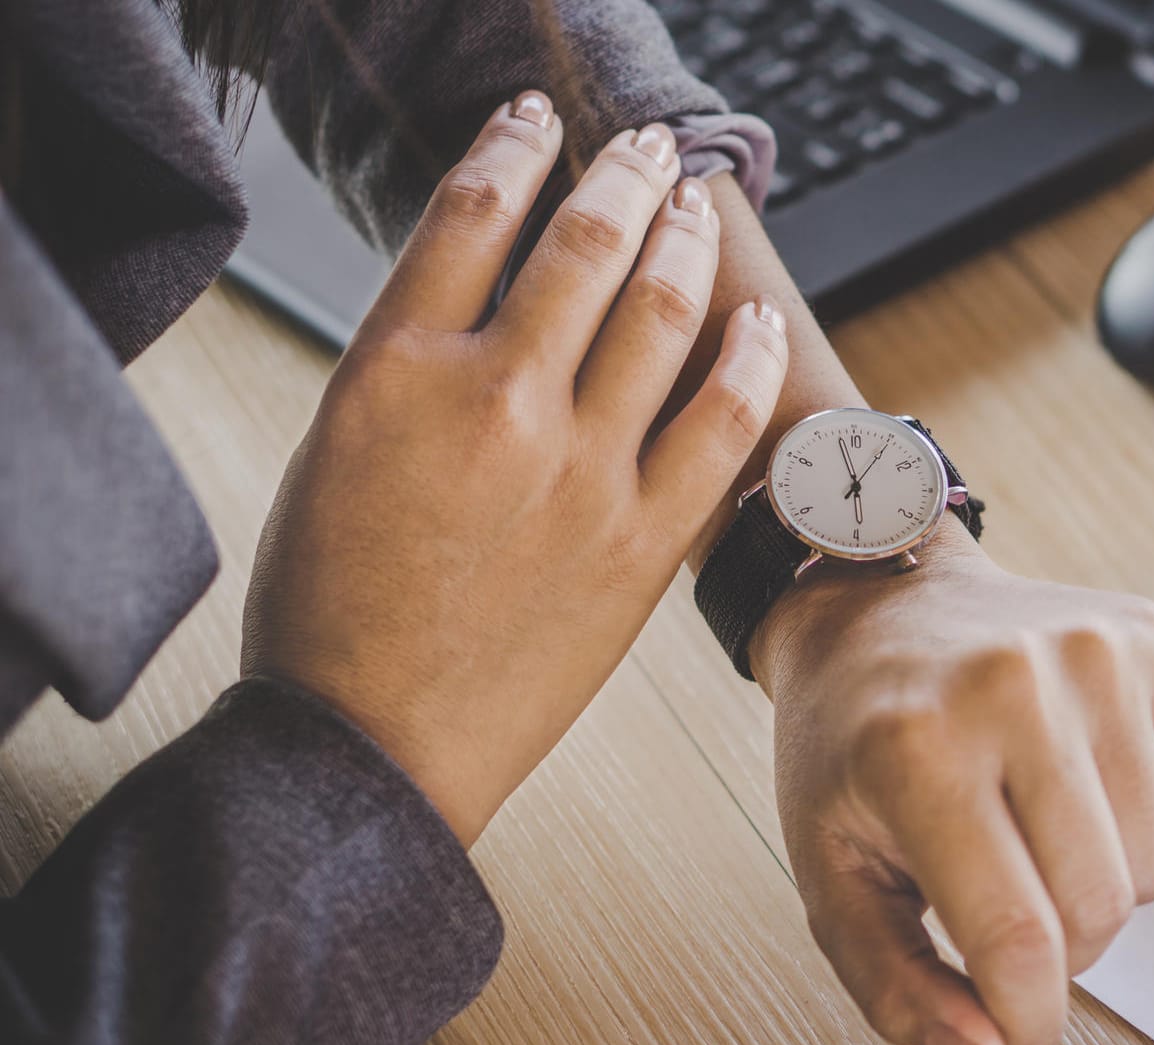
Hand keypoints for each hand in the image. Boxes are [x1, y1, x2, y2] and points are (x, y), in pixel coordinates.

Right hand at [241, 91, 789, 844]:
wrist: (369, 746)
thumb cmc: (331, 611)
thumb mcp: (331, 452)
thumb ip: (409, 364)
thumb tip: (488, 298)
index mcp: (394, 372)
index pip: (470, 213)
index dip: (512, 147)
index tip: (536, 123)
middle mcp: (495, 400)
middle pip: (581, 243)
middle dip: (618, 173)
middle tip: (637, 146)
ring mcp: (580, 469)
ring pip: (660, 311)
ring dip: (683, 238)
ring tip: (690, 203)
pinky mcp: (643, 539)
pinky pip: (721, 422)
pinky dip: (748, 359)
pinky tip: (756, 320)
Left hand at [757, 529, 1153, 1044]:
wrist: (879, 608)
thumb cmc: (852, 742)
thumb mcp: (832, 874)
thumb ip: (896, 989)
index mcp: (915, 748)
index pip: (1017, 942)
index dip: (1028, 1023)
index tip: (1017, 1035)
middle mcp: (1011, 687)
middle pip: (1101, 911)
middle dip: (1060, 948)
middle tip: (1006, 901)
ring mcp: (1093, 653)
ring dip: (1105, 884)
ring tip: (1038, 832)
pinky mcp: (1152, 640)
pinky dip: (1153, 822)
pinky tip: (1084, 784)